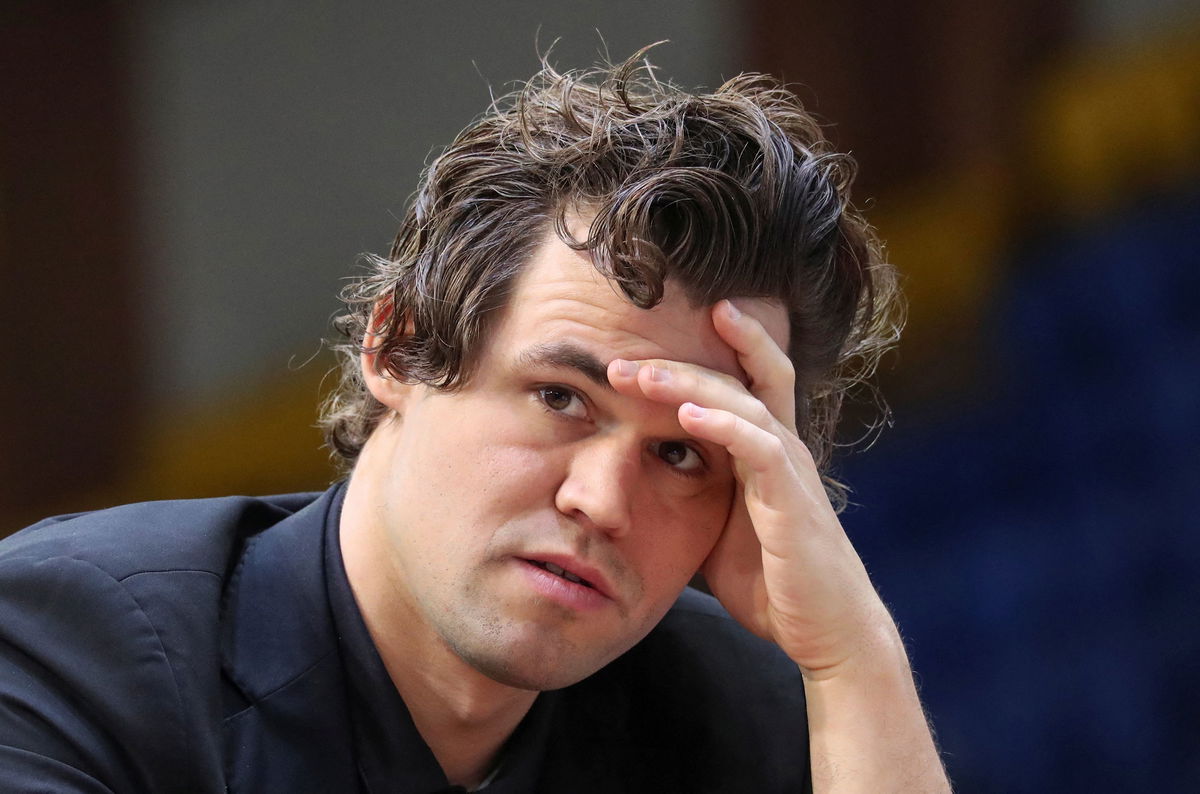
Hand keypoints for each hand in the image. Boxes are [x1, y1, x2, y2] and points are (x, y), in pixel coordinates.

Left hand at [608, 299, 893, 676]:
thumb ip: (690, 497)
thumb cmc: (772, 582)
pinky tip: (687, 415)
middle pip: (742, 377)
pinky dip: (724, 426)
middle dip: (682, 361)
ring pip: (745, 403)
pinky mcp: (793, 501)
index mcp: (765, 452)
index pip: (742, 382)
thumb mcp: (716, 529)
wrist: (825, 632)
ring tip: (643, 375)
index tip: (641, 345)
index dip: (701, 356)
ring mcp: (791, 471)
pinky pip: (759, 448)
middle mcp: (782, 450)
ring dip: (691, 384)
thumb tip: (632, 490)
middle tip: (621, 356)